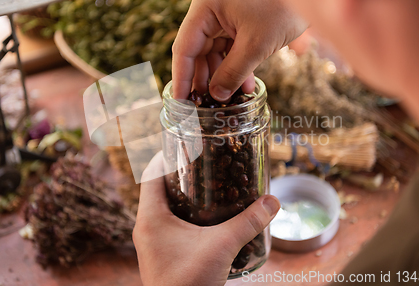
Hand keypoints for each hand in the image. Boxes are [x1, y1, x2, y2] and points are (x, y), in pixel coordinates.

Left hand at [133, 153, 280, 285]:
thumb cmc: (189, 283)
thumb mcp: (221, 247)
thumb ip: (247, 223)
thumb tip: (272, 201)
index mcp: (151, 218)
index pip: (150, 175)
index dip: (164, 157)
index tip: (182, 146)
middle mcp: (146, 228)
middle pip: (157, 189)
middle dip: (177, 175)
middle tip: (200, 163)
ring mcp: (152, 243)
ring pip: (162, 208)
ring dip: (180, 195)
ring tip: (205, 186)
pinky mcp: (161, 255)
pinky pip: (168, 225)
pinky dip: (183, 214)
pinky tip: (205, 218)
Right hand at [172, 0, 306, 100]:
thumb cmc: (282, 6)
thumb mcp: (255, 45)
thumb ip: (233, 73)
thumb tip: (217, 96)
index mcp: (205, 8)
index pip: (184, 49)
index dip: (181, 78)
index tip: (179, 103)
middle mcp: (210, 10)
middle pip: (198, 52)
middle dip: (205, 80)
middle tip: (205, 107)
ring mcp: (225, 16)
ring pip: (215, 53)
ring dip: (223, 76)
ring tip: (230, 100)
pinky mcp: (240, 22)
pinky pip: (231, 49)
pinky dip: (237, 67)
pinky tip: (246, 87)